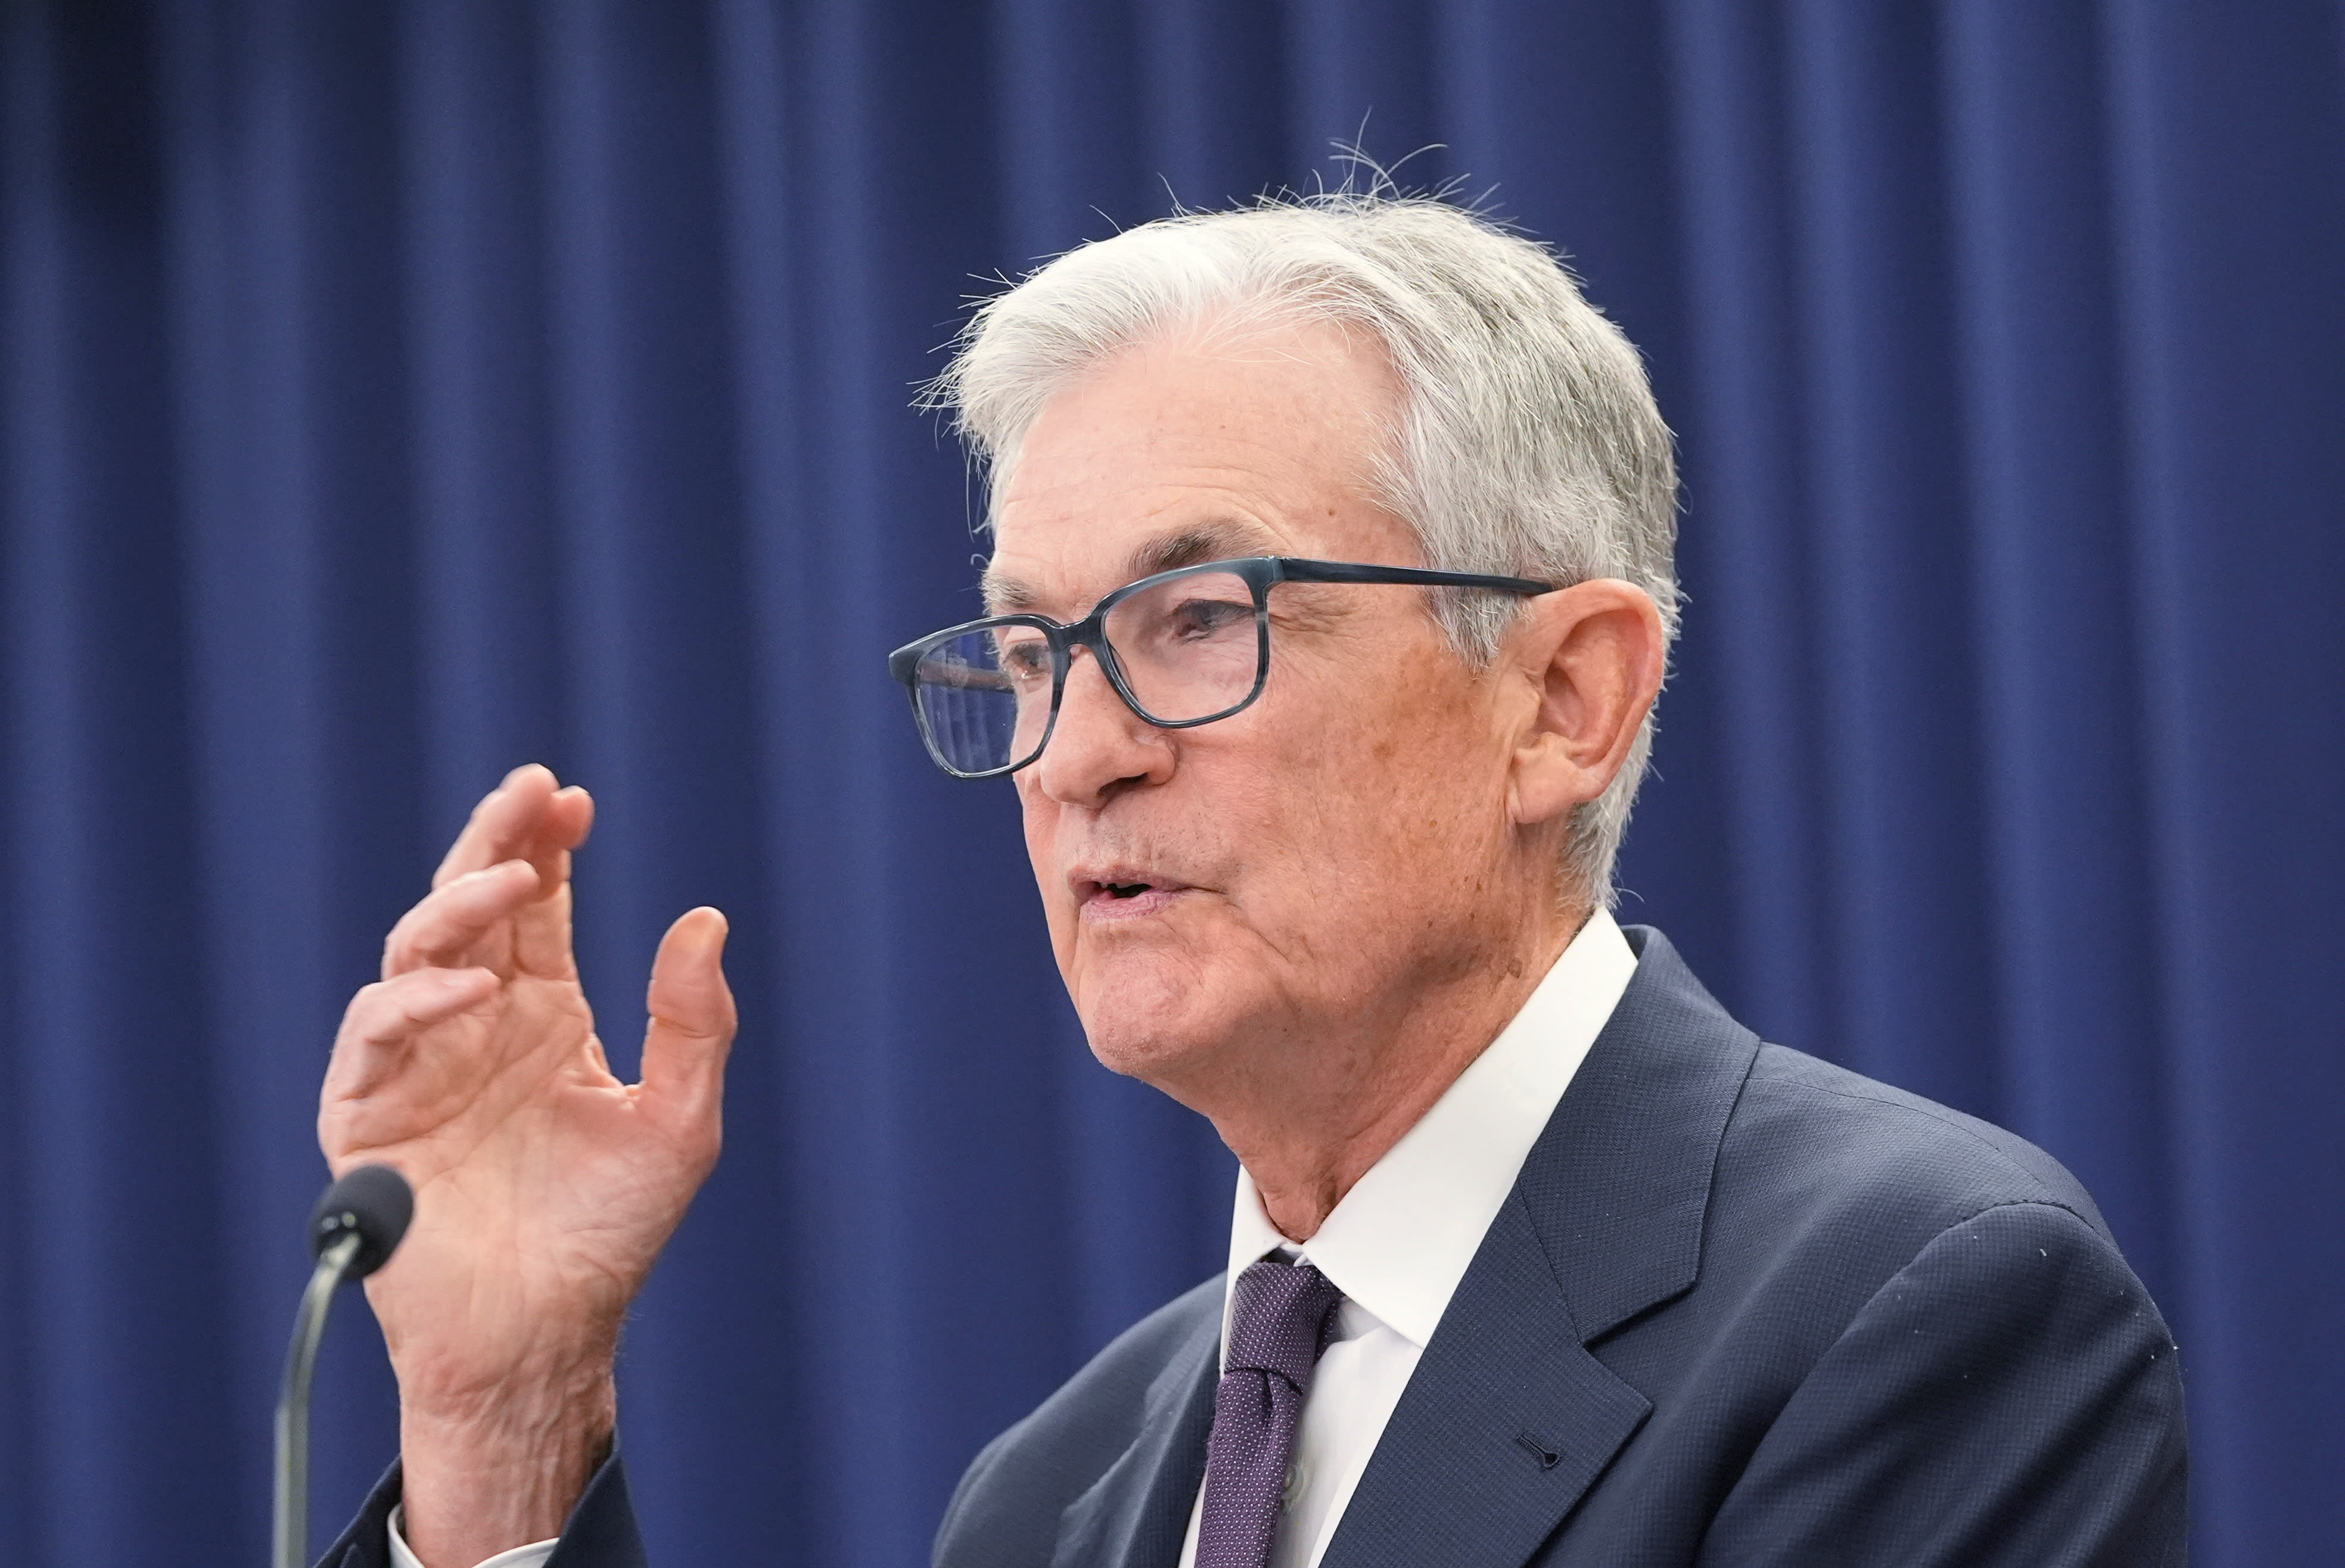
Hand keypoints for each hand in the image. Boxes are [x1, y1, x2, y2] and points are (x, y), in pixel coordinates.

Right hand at [318, 764, 734, 1564]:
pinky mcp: (366, 1115)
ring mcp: (416, 1065)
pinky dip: (418, 999)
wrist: (544, 1334)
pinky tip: (476, 987)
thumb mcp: (679, 1122)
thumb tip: (707, 918)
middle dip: (495, 843)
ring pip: (416, 950)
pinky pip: (374, 1034)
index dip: (547, 849)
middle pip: (470, 907)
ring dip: (460, 904)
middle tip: (531, 791)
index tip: (573, 800)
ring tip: (517, 879)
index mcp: (542, 1018)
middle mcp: (474, 1026)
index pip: (537, 911)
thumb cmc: (608, 1234)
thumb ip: (694, 1024)